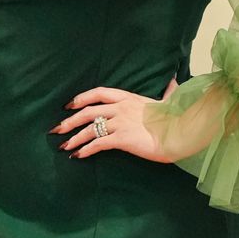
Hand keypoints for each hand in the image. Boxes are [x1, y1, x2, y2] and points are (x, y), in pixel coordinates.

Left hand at [52, 79, 178, 161]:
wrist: (181, 132)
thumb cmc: (176, 119)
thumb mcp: (169, 102)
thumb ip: (168, 92)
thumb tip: (175, 81)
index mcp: (128, 98)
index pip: (99, 93)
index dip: (81, 98)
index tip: (69, 105)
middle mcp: (121, 108)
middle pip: (87, 111)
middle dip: (69, 121)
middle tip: (57, 130)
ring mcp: (120, 122)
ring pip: (90, 129)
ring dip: (74, 138)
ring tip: (63, 146)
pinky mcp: (122, 138)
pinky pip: (98, 143)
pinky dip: (85, 150)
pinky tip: (78, 156)